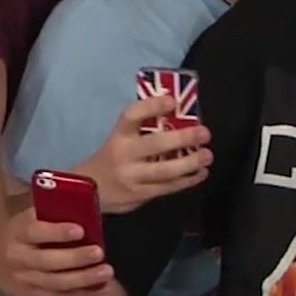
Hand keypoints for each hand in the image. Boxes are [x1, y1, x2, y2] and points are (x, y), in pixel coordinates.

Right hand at [0, 207, 114, 295]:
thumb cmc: (20, 230)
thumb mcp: (26, 216)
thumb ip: (48, 211)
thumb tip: (82, 203)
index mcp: (17, 232)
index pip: (35, 231)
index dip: (57, 232)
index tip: (80, 229)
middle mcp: (18, 258)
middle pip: (47, 261)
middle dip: (75, 258)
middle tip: (99, 252)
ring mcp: (24, 279)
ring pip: (54, 282)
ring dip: (83, 279)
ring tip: (106, 271)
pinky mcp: (31, 294)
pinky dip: (82, 294)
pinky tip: (102, 287)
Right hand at [84, 95, 212, 213]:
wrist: (88, 191)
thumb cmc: (112, 158)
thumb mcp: (120, 139)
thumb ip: (142, 129)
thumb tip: (177, 114)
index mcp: (119, 135)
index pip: (132, 115)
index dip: (152, 106)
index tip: (172, 101)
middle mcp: (124, 154)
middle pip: (155, 144)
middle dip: (182, 138)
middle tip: (204, 133)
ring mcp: (132, 177)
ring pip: (164, 171)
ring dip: (190, 163)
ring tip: (207, 155)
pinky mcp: (140, 195)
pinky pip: (168, 187)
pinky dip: (187, 180)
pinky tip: (201, 173)